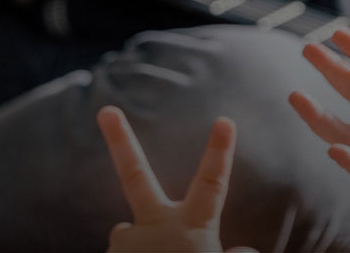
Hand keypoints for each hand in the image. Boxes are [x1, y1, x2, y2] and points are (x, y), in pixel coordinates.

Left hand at [98, 107, 246, 252]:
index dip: (219, 153)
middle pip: (136, 174)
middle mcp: (156, 227)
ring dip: (145, 248)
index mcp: (194, 229)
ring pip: (134, 234)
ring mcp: (129, 239)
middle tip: (106, 110)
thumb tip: (243, 250)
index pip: (212, 185)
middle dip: (121, 141)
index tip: (225, 120)